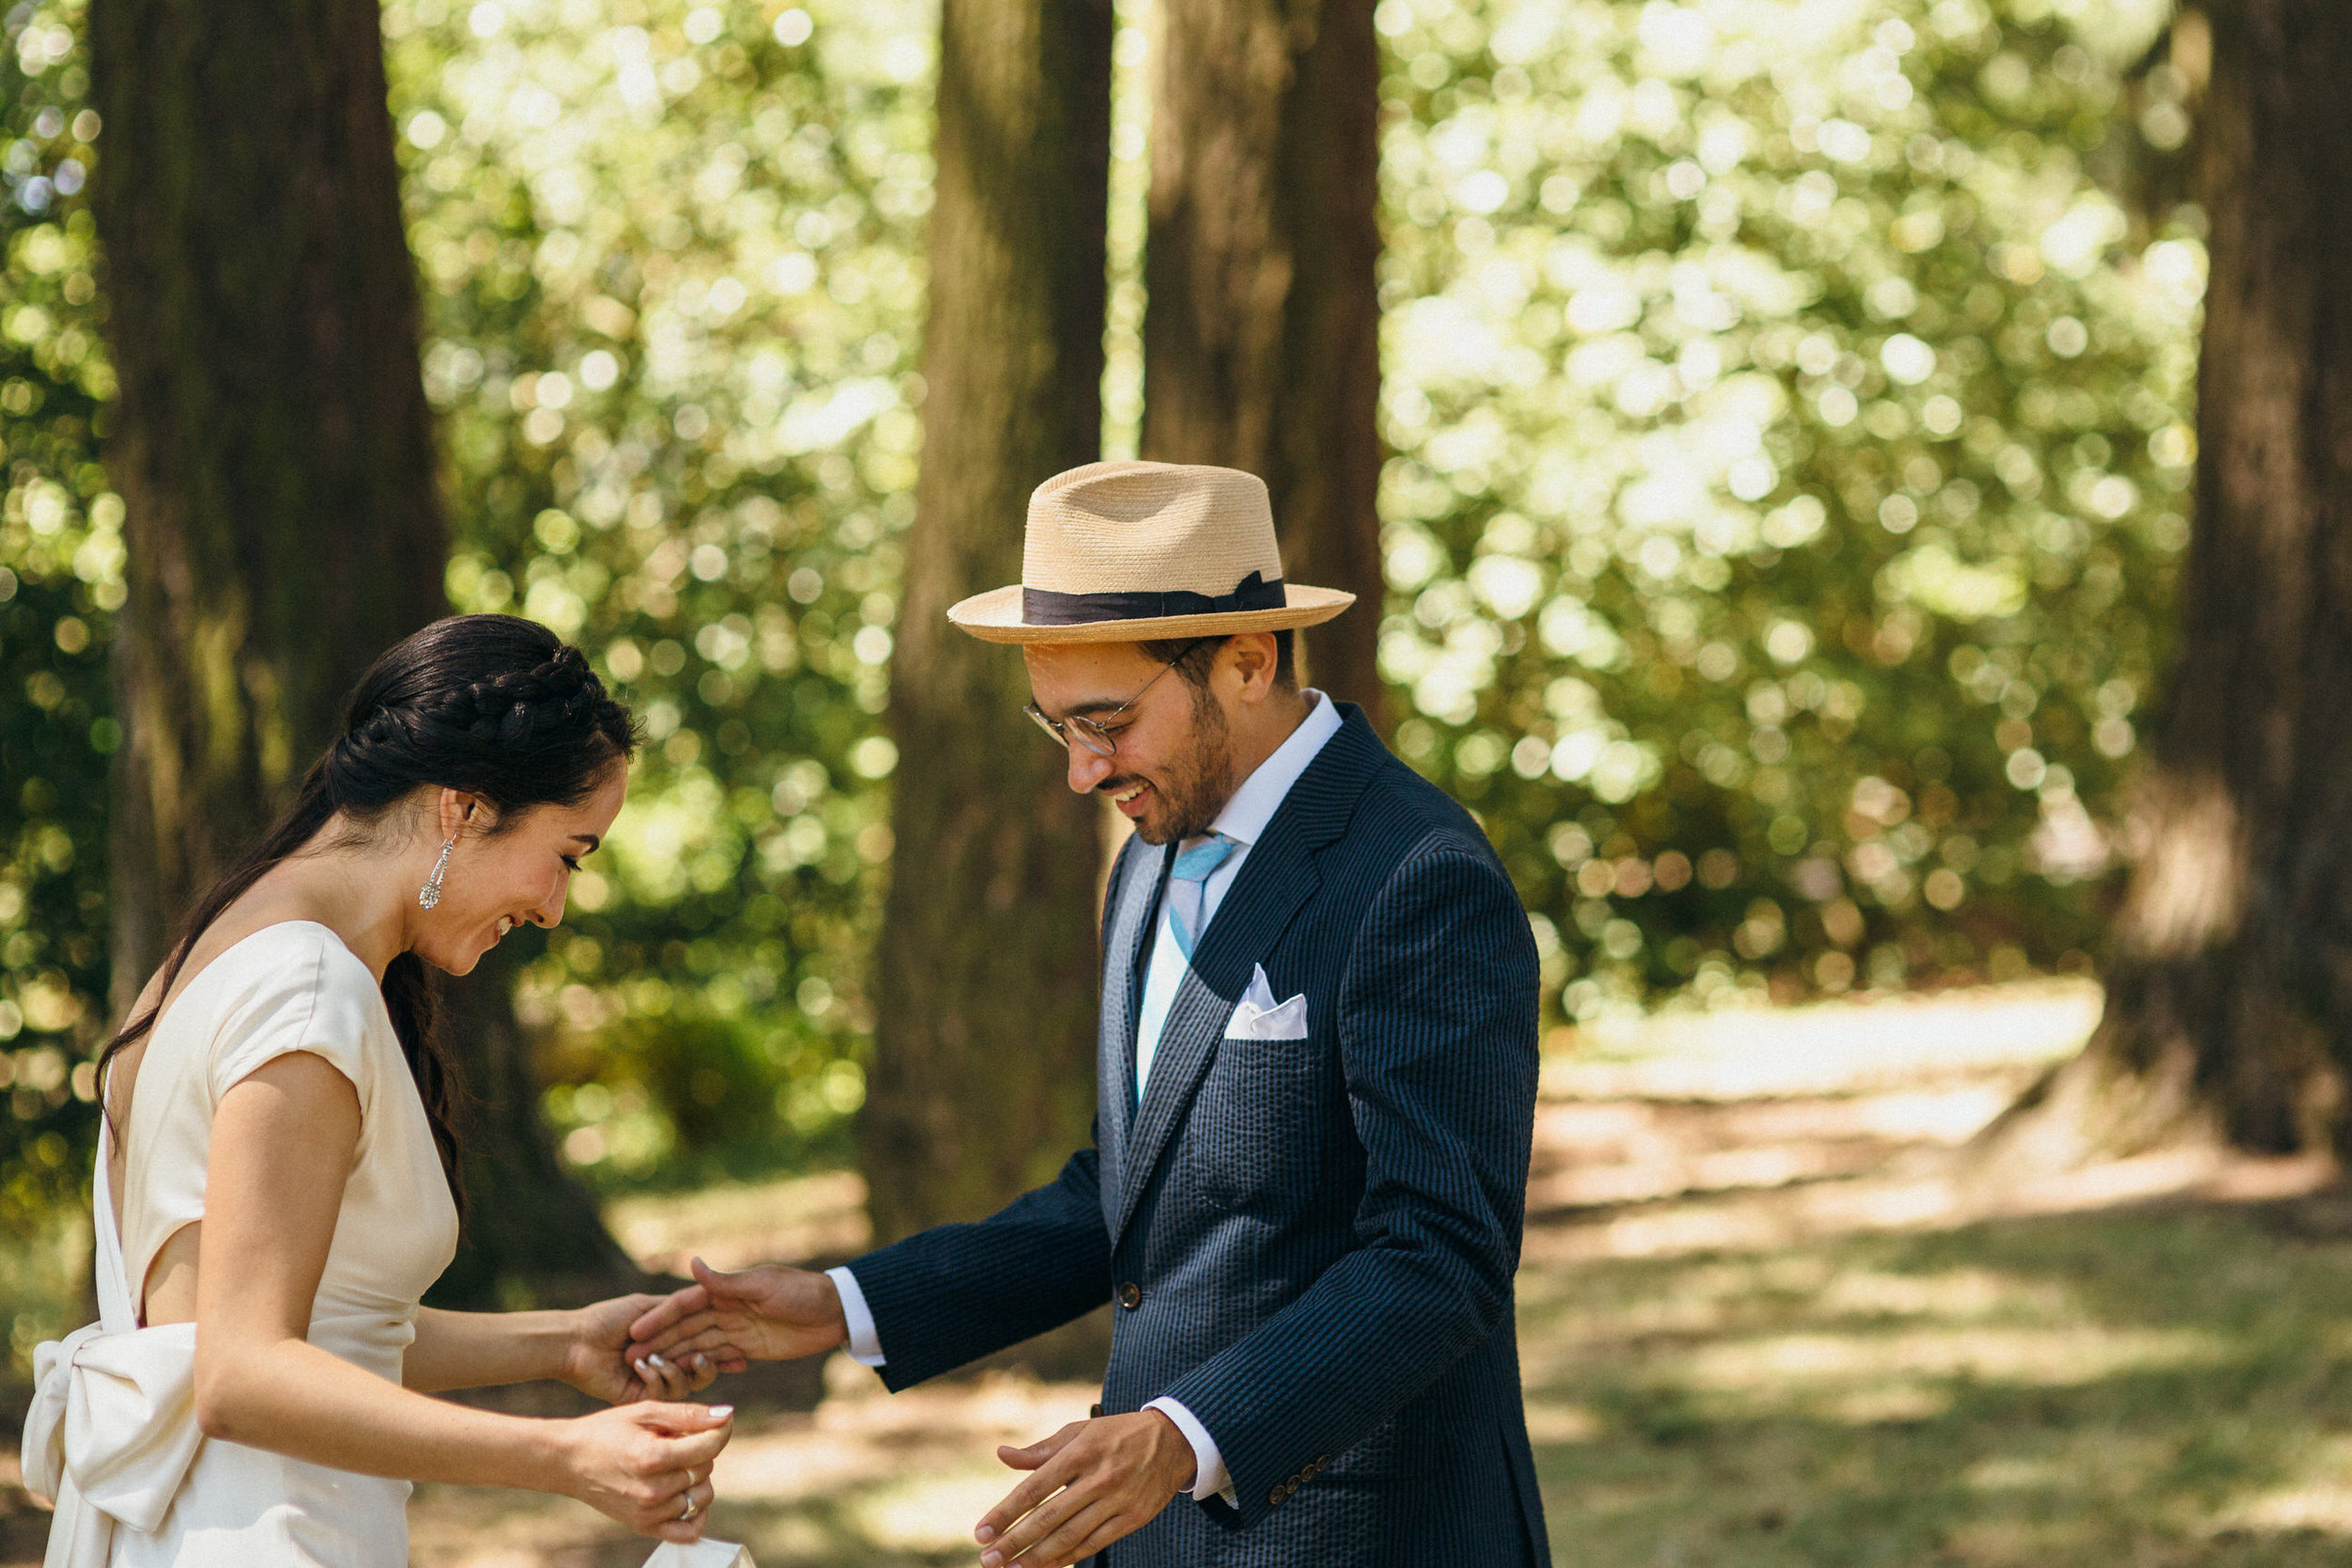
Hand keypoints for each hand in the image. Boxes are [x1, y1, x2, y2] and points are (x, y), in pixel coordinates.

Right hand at [555, 1400, 732, 1542]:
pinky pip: (689, 1531)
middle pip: (706, 1468)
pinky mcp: (644, 1527)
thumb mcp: (645, 1412)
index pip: (709, 1446)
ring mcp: (648, 1513)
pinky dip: (696, 1513)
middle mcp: (652, 1490)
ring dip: (698, 1477)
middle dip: (700, 1449)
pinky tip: (685, 1493)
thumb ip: (688, 1414)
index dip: (721, 1429)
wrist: (568, 1461)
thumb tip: (727, 1415)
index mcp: (652, 1457)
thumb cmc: (606, 1431)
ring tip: (673, 1464)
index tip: (719, 1421)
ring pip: (703, 1495)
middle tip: (675, 1440)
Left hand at [565, 1294, 718, 1403]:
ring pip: (686, 1386)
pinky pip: (663, 1395)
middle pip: (702, 1372)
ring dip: (675, 1370)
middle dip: (707, 1366)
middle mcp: (667, 1364)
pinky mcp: (640, 1398)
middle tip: (703, 1359)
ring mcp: (655, 1383)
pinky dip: (656, 1378)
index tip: (740, 1356)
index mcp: (672, 1342)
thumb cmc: (609, 1318)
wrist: (577, 1340)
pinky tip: (640, 1365)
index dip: (723, 1353)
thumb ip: (681, 1309)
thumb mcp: (650, 1306)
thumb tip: (713, 1301)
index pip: (706, 1349)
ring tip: (657, 1358)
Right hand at [626, 1257, 845, 1366]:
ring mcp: (735, 1328)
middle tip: (628, 1359)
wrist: (835, 1311)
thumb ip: (726, 1282)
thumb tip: (692, 1263)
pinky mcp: (747, 1347)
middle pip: (685, 1327)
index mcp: (726, 1290)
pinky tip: (680, 1380)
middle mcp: (725, 1308)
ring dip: (672, 1356)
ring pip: (697, 1344)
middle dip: (657, 1342)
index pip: (684, 1304)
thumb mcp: (763, 1286)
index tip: (633, 1333)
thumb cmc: (801, 1292)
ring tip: (646, 1372)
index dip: (659, 1318)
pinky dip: (699, 1367)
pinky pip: (717, 1357)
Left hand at [973, 1410, 1195, 1566]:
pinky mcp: (1133, 1518)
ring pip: (1070, 1537)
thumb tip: (1002, 1456)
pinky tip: (1047, 1566)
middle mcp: (1098, 1477)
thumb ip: (1041, 1450)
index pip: (1035, 1488)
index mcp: (1081, 1452)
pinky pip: (1094, 1544)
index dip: (1005, 1512)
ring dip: (1037, 1557)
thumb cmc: (1117, 1434)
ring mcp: (1118, 1500)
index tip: (981, 1531)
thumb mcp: (1080, 1431)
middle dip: (1015, 1542)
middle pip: (1049, 1518)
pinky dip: (1068, 1558)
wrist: (1174, 1440)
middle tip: (988, 1560)